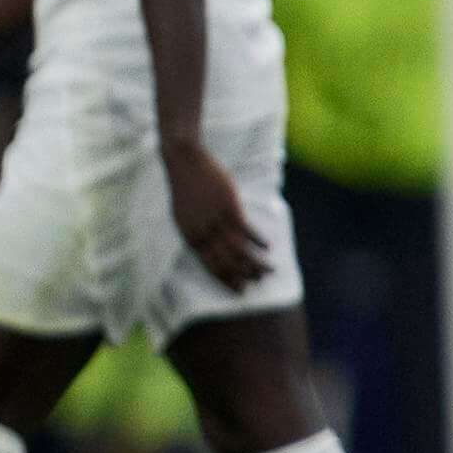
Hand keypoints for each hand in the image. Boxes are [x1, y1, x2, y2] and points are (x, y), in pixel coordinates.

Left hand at [162, 139, 271, 287]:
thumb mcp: (184, 216)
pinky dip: (257, 240)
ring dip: (254, 262)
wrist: (185, 162)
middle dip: (242, 276)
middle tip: (256, 284)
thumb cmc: (184, 189)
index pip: (211, 266)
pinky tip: (267, 248)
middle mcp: (204, 233)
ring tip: (268, 270)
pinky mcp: (229, 207)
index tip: (239, 289)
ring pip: (238, 249)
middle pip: (227, 262)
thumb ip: (197, 234)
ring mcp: (217, 221)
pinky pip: (246, 230)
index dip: (226, 279)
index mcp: (190, 237)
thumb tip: (208, 248)